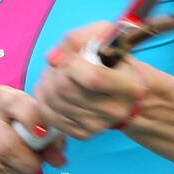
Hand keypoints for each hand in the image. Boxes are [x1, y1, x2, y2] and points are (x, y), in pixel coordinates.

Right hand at [0, 85, 67, 173]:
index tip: (43, 138)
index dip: (34, 124)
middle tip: (35, 168)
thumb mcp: (35, 128)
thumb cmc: (16, 128)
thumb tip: (60, 160)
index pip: (18, 106)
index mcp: (2, 96)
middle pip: (6, 146)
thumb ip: (51, 141)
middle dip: (27, 164)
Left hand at [32, 21, 145, 139]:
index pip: (92, 78)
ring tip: (56, 75)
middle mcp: (116, 110)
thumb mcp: (104, 39)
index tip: (71, 57)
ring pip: (54, 102)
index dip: (71, 64)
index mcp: (129, 87)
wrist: (123, 94)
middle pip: (66, 90)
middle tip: (59, 65)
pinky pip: (49, 116)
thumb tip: (52, 58)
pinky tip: (53, 91)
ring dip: (47, 83)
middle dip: (55, 72)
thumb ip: (77, 39)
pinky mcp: (83, 135)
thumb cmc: (112, 61)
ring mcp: (99, 126)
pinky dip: (44, 99)